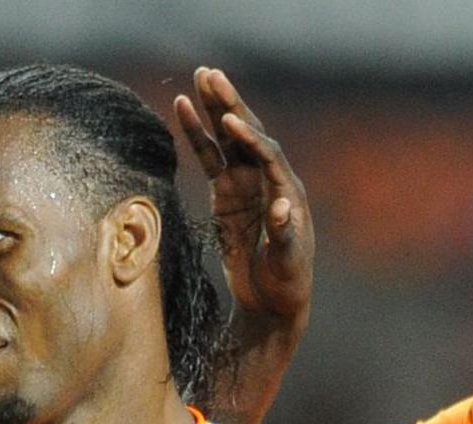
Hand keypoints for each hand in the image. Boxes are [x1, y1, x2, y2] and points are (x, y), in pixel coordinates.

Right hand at [173, 67, 313, 329]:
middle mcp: (269, 180)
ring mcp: (246, 184)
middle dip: (230, 104)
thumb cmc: (286, 283)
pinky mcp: (226, 193)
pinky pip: (210, 157)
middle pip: (248, 134)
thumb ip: (285, 235)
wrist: (271, 301)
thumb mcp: (288, 262)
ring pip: (228, 139)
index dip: (249, 138)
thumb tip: (282, 206)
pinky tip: (183, 108)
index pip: (268, 156)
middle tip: (211, 74)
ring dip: (214, 108)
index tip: (230, 120)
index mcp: (289, 192)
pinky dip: (197, 134)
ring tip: (200, 76)